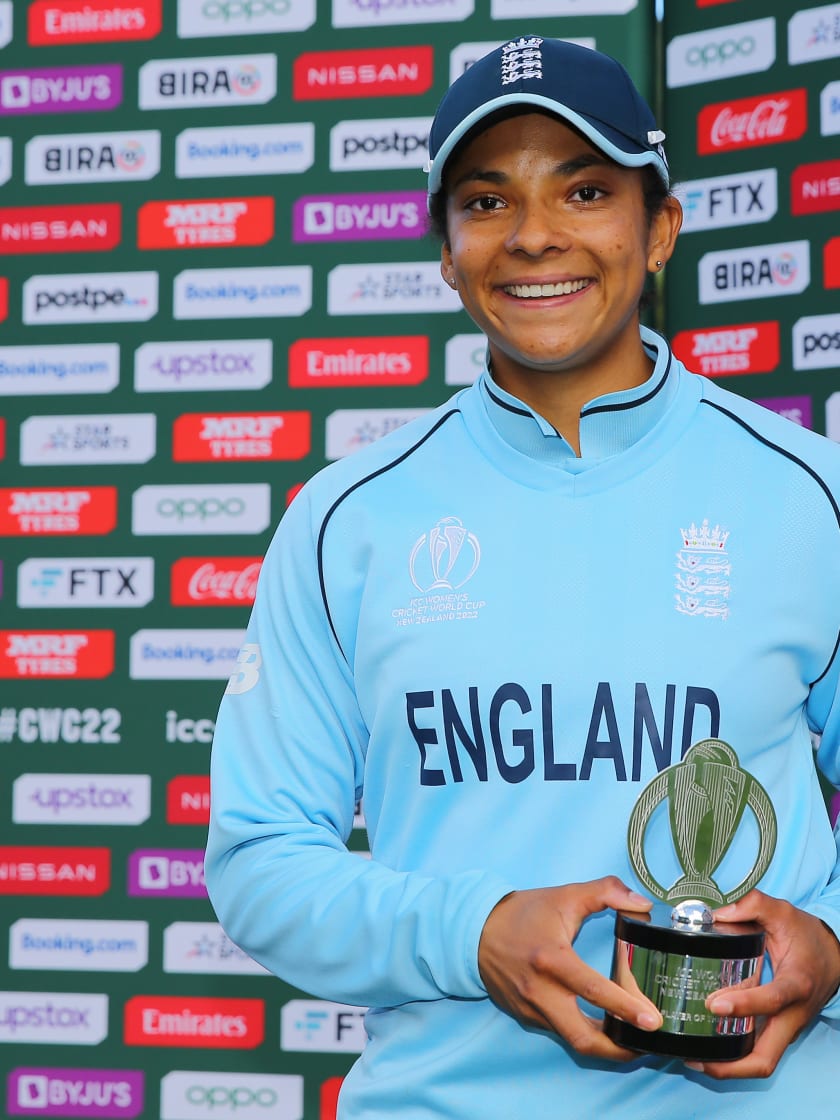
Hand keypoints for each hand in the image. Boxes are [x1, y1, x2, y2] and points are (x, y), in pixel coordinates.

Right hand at [477, 877, 663, 1060]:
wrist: (475, 930)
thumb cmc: (523, 913)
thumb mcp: (565, 895)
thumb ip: (606, 892)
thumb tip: (642, 903)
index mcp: (552, 959)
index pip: (593, 991)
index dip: (625, 1008)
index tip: (652, 1020)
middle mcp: (540, 991)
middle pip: (583, 1038)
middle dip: (618, 1049)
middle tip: (647, 1045)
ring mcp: (531, 1009)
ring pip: (573, 1041)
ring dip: (604, 1045)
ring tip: (631, 1042)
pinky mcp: (526, 1017)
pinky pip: (559, 1031)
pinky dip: (582, 1033)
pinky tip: (600, 1026)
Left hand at [684, 890, 839, 1079]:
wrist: (833, 956)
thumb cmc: (806, 935)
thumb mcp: (782, 912)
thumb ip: (752, 905)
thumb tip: (717, 912)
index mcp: (796, 983)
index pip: (773, 1000)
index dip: (745, 1005)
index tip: (714, 1004)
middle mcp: (792, 1014)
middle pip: (766, 1057)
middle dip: (731, 1064)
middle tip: (695, 1056)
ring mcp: (786, 1027)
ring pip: (762, 1062)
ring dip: (730, 1067)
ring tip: (693, 1059)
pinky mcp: (778, 1030)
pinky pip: (758, 1052)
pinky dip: (734, 1057)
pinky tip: (706, 1049)